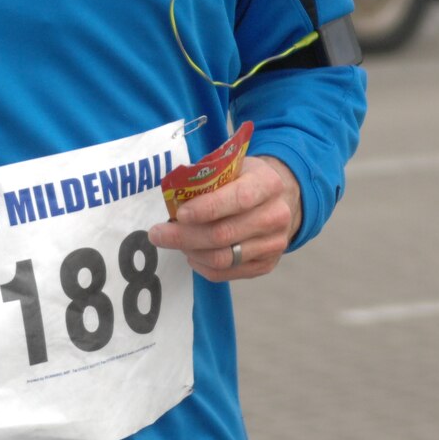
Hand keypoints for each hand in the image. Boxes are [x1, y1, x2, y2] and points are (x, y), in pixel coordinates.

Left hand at [148, 155, 301, 282]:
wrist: (280, 200)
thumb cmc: (246, 179)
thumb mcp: (233, 166)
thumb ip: (209, 176)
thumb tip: (172, 193)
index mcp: (268, 184)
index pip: (238, 199)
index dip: (206, 208)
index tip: (179, 213)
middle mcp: (276, 215)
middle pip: (225, 234)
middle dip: (185, 236)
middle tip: (157, 234)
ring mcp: (274, 244)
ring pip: (223, 258)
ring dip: (190, 251)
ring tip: (172, 241)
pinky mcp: (266, 265)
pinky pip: (227, 273)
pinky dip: (202, 266)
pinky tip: (190, 253)